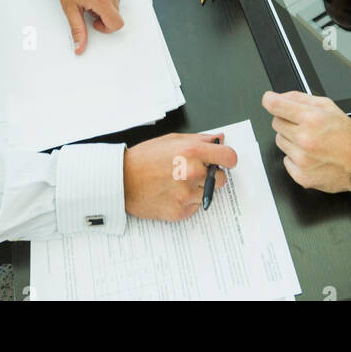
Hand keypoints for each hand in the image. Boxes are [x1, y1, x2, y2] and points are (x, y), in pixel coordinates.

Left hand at [49, 0, 123, 53]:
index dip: (106, 27)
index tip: (95, 21)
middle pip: (116, 12)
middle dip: (103, 12)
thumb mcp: (70, 8)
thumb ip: (78, 30)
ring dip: (106, 0)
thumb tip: (79, 47)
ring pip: (118, 0)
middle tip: (88, 3)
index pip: (116, 23)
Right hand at [123, 132, 237, 220]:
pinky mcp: (180, 212)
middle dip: (212, 175)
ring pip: (208, 194)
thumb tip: (219, 140)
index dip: (228, 159)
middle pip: (222, 179)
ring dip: (199, 189)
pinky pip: (195, 207)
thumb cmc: (144, 158)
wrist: (121, 181)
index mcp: (192, 152)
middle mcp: (192, 174)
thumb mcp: (172, 140)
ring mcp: (187, 195)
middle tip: (194, 172)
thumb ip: (199, 139)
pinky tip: (172, 193)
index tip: (225, 161)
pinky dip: (188, 202)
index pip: (229, 157)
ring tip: (179, 183)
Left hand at [262, 91, 350, 193]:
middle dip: (287, 121)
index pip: (275, 105)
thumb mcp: (327, 106)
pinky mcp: (301, 175)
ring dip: (290, 140)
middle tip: (303, 126)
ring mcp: (302, 159)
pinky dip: (294, 158)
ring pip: (279, 141)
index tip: (269, 100)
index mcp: (311, 118)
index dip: (270, 100)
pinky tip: (309, 156)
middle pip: (276, 123)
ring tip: (309, 142)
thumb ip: (300, 98)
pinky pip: (285, 160)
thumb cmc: (346, 135)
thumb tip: (279, 96)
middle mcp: (305, 139)